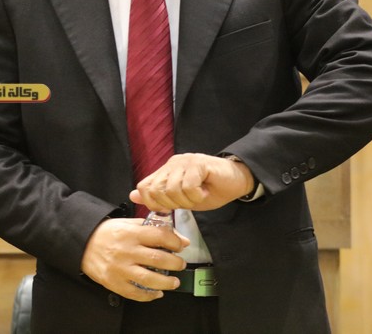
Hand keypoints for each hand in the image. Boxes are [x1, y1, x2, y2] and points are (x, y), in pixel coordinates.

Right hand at [80, 218, 188, 301]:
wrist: (82, 243)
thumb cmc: (106, 233)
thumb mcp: (127, 223)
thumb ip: (151, 228)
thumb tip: (178, 237)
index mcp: (130, 233)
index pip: (159, 236)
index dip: (175, 241)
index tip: (180, 245)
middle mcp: (126, 251)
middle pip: (158, 259)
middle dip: (175, 263)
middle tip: (180, 264)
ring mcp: (120, 268)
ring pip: (149, 278)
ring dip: (167, 282)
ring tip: (174, 282)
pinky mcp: (114, 282)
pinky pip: (135, 293)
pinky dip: (149, 295)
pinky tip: (157, 292)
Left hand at [129, 153, 253, 211]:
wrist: (238, 180)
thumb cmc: (211, 189)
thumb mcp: (183, 199)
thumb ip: (160, 197)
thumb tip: (133, 195)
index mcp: (166, 171)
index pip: (144, 188)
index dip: (154, 204)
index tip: (171, 210)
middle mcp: (172, 164)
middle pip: (156, 191)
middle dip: (172, 205)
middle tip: (189, 203)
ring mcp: (184, 162)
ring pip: (172, 190)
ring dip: (187, 201)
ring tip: (199, 196)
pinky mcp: (197, 164)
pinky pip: (188, 187)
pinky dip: (197, 196)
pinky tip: (205, 191)